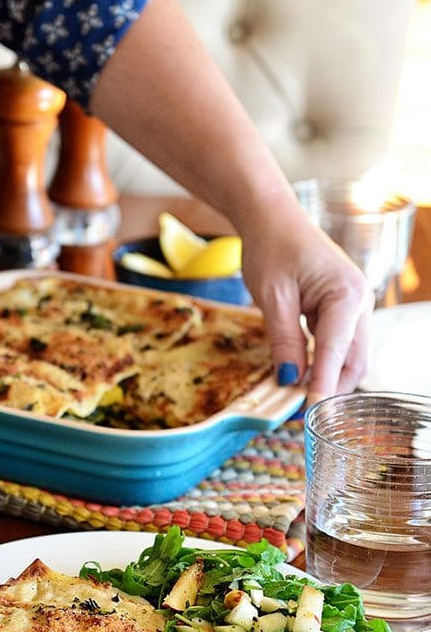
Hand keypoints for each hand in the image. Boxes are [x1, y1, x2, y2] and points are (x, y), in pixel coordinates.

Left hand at [239, 200, 373, 403]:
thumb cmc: (272, 247)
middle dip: (330, 388)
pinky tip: (302, 374)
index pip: (337, 351)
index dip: (323, 385)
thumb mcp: (272, 297)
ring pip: (349, 355)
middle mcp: (359, 301)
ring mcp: (354, 305)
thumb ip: (284, 341)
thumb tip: (290, 380)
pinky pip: (338, 343)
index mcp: (346, 295)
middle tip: (299, 413)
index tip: (310, 412)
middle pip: (353, 360)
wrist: (272, 218)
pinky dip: (323, 362)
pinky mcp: (342, 308)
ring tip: (297, 398)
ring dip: (327, 377)